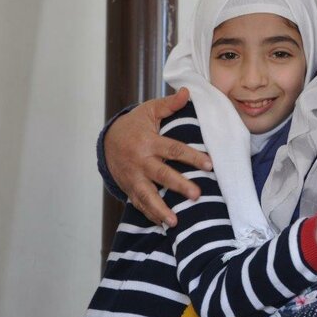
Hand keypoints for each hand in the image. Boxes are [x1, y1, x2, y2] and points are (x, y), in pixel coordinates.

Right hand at [104, 87, 211, 225]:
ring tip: (175, 221)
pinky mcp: (130, 187)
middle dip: (179, 186)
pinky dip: (150, 214)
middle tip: (197, 194)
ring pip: (147, 195)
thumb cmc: (134, 125)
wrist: (107, 141)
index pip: (174, 150)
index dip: (192, 157)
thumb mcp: (149, 111)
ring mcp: (134, 177)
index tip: (209, 165)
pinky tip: (163, 224)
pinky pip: (140, 203)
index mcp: (149, 142)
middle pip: (162, 175)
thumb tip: (186, 92)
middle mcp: (141, 161)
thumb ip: (169, 105)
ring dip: (161, 209)